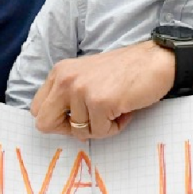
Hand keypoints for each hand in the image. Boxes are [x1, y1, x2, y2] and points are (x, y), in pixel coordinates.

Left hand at [30, 41, 172, 139]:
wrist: (155, 61)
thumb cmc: (124, 72)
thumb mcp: (86, 77)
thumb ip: (69, 97)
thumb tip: (65, 128)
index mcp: (59, 72)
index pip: (38, 109)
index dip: (57, 120)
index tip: (78, 117)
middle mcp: (65, 79)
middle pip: (44, 124)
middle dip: (69, 130)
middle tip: (92, 120)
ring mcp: (82, 90)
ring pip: (79, 132)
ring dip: (101, 126)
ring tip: (116, 107)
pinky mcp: (100, 102)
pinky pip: (101, 132)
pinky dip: (116, 126)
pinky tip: (125, 109)